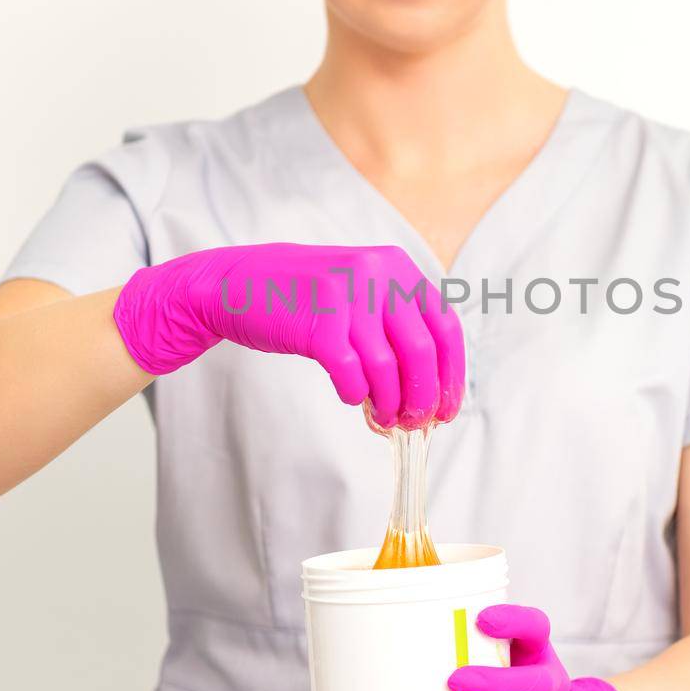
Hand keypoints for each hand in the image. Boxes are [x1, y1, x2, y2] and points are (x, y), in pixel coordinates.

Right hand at [112, 242, 463, 427]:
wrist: (237, 284)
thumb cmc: (304, 296)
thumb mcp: (360, 289)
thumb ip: (396, 321)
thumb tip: (434, 384)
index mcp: (396, 267)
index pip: (445, 327)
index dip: (452, 374)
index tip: (448, 409)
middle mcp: (376, 274)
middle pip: (422, 352)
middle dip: (424, 397)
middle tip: (415, 423)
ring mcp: (346, 297)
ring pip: (388, 368)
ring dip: (390, 403)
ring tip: (384, 418)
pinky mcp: (318, 324)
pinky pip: (351, 375)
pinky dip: (355, 394)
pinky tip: (351, 397)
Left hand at [395, 604, 629, 690]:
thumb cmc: (510, 684)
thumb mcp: (502, 655)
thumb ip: (471, 641)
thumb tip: (404, 622)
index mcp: (535, 650)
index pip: (536, 627)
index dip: (513, 621)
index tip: (482, 619)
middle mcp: (545, 683)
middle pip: (535, 683)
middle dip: (495, 683)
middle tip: (456, 680)